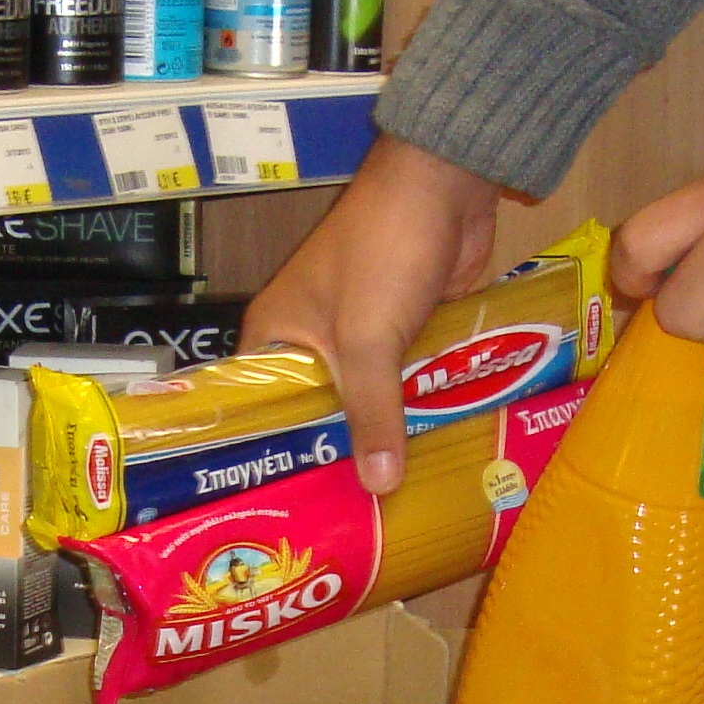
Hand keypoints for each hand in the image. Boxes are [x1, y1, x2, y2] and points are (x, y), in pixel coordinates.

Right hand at [244, 135, 500, 493]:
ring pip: (368, 400)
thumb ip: (372, 414)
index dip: (274, 455)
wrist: (445, 183)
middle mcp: (310, 337)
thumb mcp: (367, 341)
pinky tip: (432, 454)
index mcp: (275, 333)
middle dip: (338, 456)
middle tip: (349, 520)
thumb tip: (379, 489)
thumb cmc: (383, 251)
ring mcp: (362, 334)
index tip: (291, 505)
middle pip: (318, 412)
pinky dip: (418, 409)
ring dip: (384, 436)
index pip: (259, 409)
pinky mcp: (406, 330)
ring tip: (393, 503)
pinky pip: (406, 383)